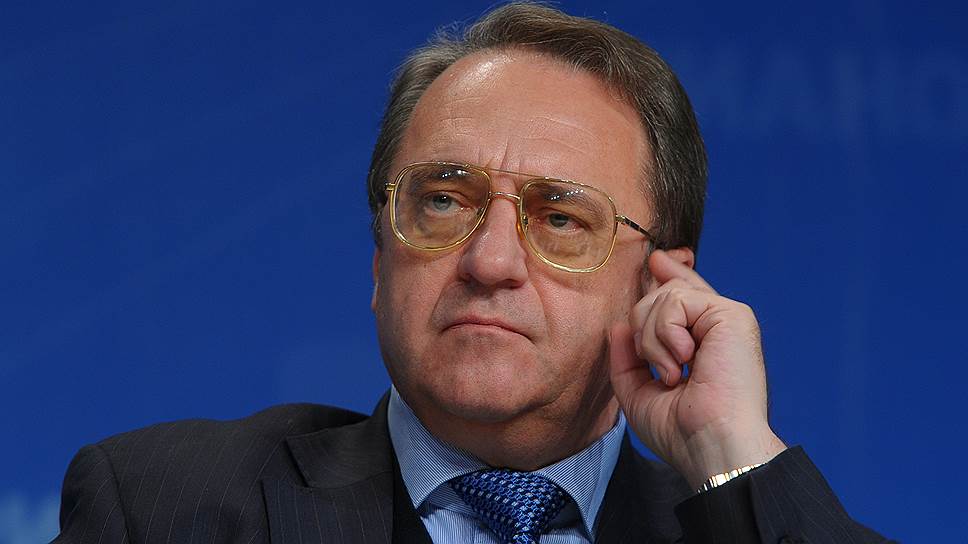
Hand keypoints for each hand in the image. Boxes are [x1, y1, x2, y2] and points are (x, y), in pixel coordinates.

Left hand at [608, 249, 785, 488]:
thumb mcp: (639, 393)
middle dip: (642, 328)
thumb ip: (627, 359)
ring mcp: (726, 317)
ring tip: (672, 372)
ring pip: (664, 295)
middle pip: (660, 294)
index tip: (655, 261)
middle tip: (660, 369)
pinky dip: (665, 332)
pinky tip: (683, 360)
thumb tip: (618, 326)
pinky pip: (676, 300)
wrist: (710, 445)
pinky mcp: (731, 314)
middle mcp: (716, 326)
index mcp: (702, 342)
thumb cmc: (682, 432)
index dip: (668, 274)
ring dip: (652, 337)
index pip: (683, 296)